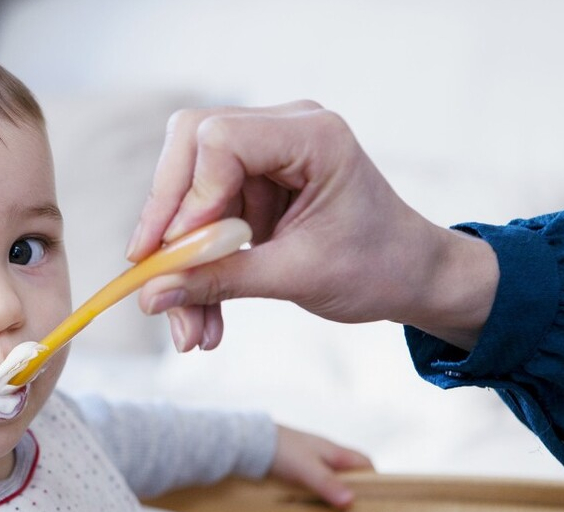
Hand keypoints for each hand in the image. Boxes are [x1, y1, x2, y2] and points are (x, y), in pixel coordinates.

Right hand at [128, 102, 498, 352]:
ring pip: (187, 192)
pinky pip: (202, 216)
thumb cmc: (378, 268)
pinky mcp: (252, 184)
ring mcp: (265, 155)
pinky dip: (196, 267)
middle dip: (166, 221)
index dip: (188, 198)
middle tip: (152, 279)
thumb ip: (221, 280)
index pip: (220, 140)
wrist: (412, 278)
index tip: (175, 256)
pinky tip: (201, 317)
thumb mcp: (297, 277)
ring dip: (179, 260)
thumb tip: (152, 295)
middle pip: (189, 150)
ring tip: (188, 329)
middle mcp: (283, 130)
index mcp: (312, 136)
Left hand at [269, 425, 372, 507]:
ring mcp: (311, 461)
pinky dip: (318, 494)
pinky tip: (314, 506)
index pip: (365, 464)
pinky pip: (315, 482)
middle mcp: (326, 455)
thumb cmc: (281, 451)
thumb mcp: (307, 469)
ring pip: (332, 479)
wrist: (249, 441)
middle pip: (350, 474)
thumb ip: (328, 484)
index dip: (374, 480)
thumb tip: (352, 501)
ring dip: (334, 494)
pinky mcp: (297, 468)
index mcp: (335, 451)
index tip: (375, 501)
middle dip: (354, 491)